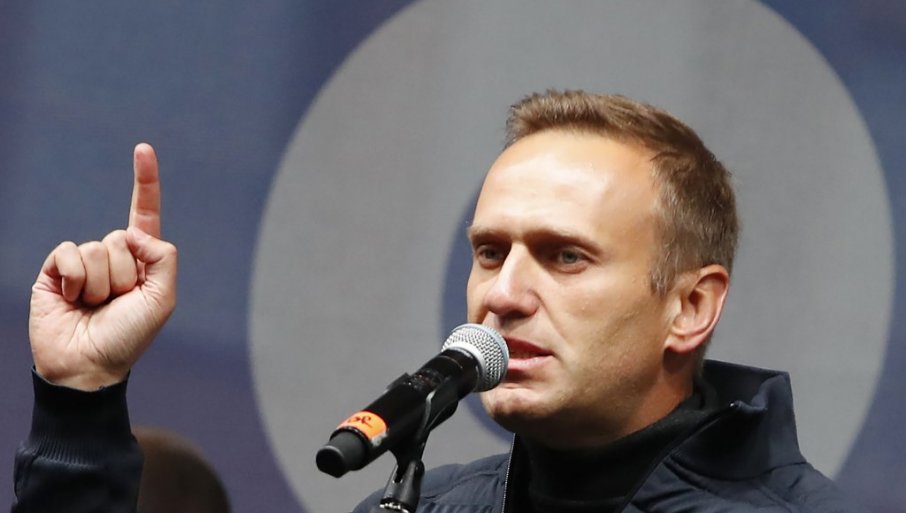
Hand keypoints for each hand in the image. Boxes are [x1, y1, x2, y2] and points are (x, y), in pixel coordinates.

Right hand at [29, 143, 177, 389]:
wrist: (88, 366)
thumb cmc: (129, 337)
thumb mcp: (163, 298)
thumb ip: (161, 257)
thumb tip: (132, 232)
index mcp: (141, 261)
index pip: (144, 213)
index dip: (145, 181)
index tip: (143, 148)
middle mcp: (112, 257)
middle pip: (122, 239)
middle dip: (124, 274)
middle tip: (116, 304)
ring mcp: (82, 263)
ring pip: (97, 248)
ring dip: (101, 283)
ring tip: (95, 307)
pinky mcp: (55, 270)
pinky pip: (69, 253)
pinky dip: (76, 278)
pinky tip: (73, 299)